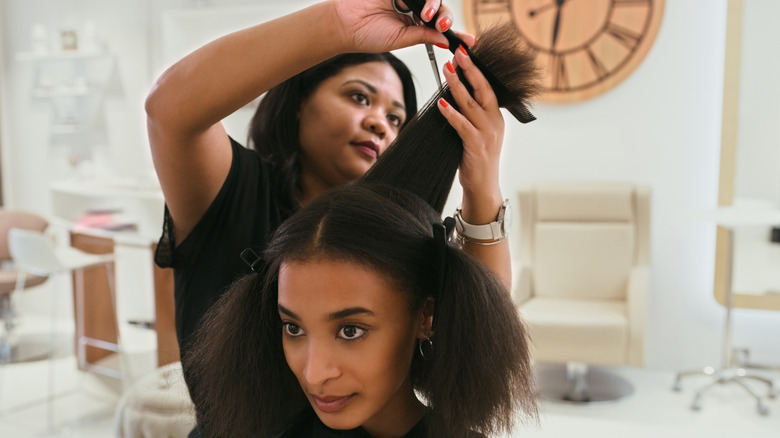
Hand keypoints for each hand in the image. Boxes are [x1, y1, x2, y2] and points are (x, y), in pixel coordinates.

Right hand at [330, 0, 454, 51]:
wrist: (344, 24)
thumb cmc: (367, 35)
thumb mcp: (401, 39)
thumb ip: (424, 36)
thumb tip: (446, 41)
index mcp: (415, 23)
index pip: (439, 24)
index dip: (454, 31)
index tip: (469, 40)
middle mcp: (412, 7)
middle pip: (438, 6)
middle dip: (443, 15)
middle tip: (439, 24)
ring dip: (433, 3)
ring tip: (425, 13)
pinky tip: (415, 2)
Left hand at [438, 42, 504, 202]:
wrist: (483, 187)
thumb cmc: (475, 160)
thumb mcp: (476, 134)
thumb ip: (470, 116)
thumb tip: (451, 96)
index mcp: (496, 118)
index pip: (487, 88)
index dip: (476, 71)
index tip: (464, 55)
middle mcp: (495, 123)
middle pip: (483, 90)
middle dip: (471, 70)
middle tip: (459, 53)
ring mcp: (488, 134)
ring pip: (472, 104)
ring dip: (458, 86)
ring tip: (447, 70)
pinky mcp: (477, 146)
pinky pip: (462, 125)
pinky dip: (452, 113)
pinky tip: (441, 103)